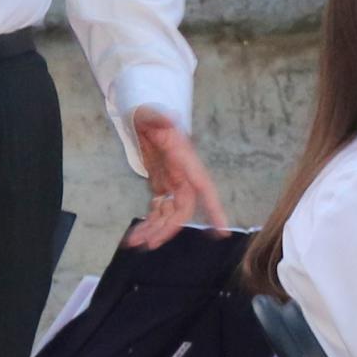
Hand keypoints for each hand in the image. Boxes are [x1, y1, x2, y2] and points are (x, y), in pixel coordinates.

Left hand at [127, 108, 223, 248]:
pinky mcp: (160, 187)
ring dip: (154, 231)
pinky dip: (147, 224)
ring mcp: (172, 183)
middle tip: (149, 243)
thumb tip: (167, 117)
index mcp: (185, 161)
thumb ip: (159, 117)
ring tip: (134, 243)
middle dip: (168, 228)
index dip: (214, 209)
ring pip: (169, 215)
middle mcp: (183, 176)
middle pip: (182, 210)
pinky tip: (134, 236)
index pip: (204, 188)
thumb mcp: (152, 113)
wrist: (141, 116)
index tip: (223, 231)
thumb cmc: (149, 113)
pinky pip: (157, 211)